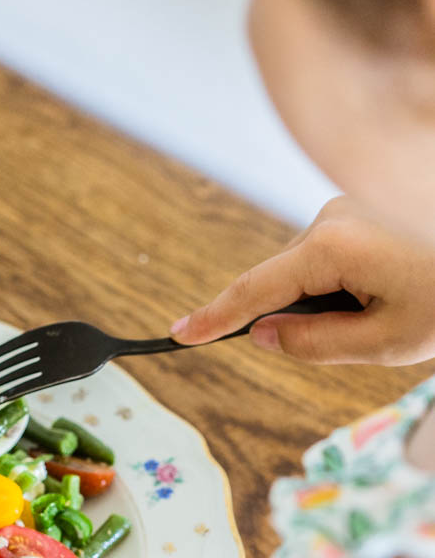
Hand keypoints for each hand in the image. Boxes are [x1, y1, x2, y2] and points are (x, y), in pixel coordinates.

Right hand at [170, 197, 434, 364]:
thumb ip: (310, 342)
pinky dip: (328, 291)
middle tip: (355, 336)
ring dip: (317, 306)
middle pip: (276, 284)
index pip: (255, 290)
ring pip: (296, 276)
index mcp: (333, 247)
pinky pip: (316, 264)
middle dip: (289, 319)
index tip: (177, 335)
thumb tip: (260, 334)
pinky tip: (374, 297)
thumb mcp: (379, 344)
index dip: (214, 318)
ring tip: (379, 313)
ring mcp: (340, 213)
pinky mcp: (351, 218)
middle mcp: (329, 218)